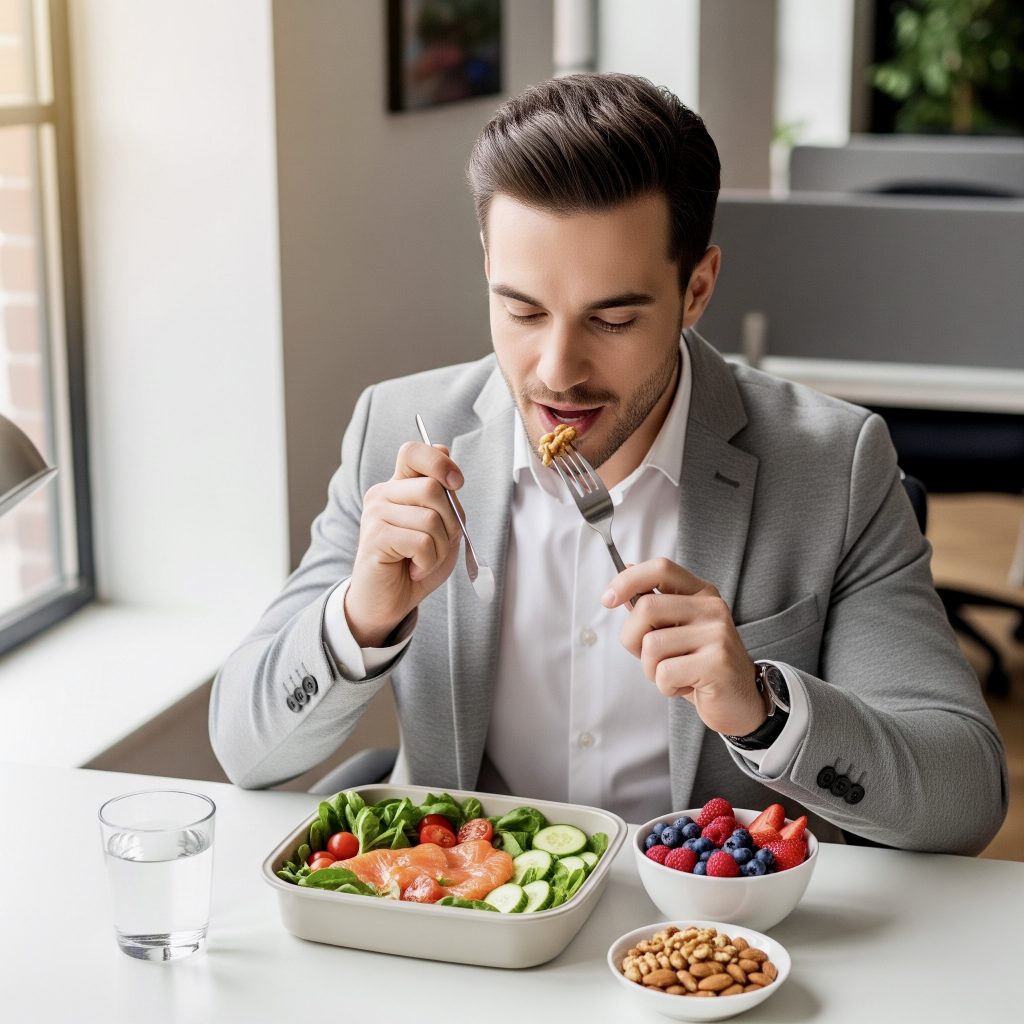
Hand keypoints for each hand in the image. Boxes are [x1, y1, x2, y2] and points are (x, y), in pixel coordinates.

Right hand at [345, 441, 463, 646]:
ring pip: (431, 518)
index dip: (439, 462)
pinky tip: (414, 569)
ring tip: (424, 560)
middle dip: (451, 522)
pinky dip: (428, 562)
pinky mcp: (375, 537)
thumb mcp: (442, 528)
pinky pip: (421, 542)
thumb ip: (446, 498)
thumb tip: (446, 460)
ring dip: (440, 548)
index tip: (456, 484)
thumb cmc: (416, 564)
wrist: (388, 601)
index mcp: (399, 486)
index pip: (413, 451)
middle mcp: (383, 493)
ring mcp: (375, 513)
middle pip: (433, 488)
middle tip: (439, 545)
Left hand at [601, 558, 765, 736]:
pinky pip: (665, 673)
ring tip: (674, 675)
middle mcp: (712, 607)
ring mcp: (717, 633)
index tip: (607, 599)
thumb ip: (653, 606)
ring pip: (651, 645)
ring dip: (651, 669)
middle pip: (646, 608)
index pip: (661, 568)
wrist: (740, 702)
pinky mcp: (717, 663)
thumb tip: (625, 573)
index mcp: (701, 593)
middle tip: (652, 658)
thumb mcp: (676, 631)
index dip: (628, 579)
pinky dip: (666, 687)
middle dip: (632, 639)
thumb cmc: (700, 666)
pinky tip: (686, 687)